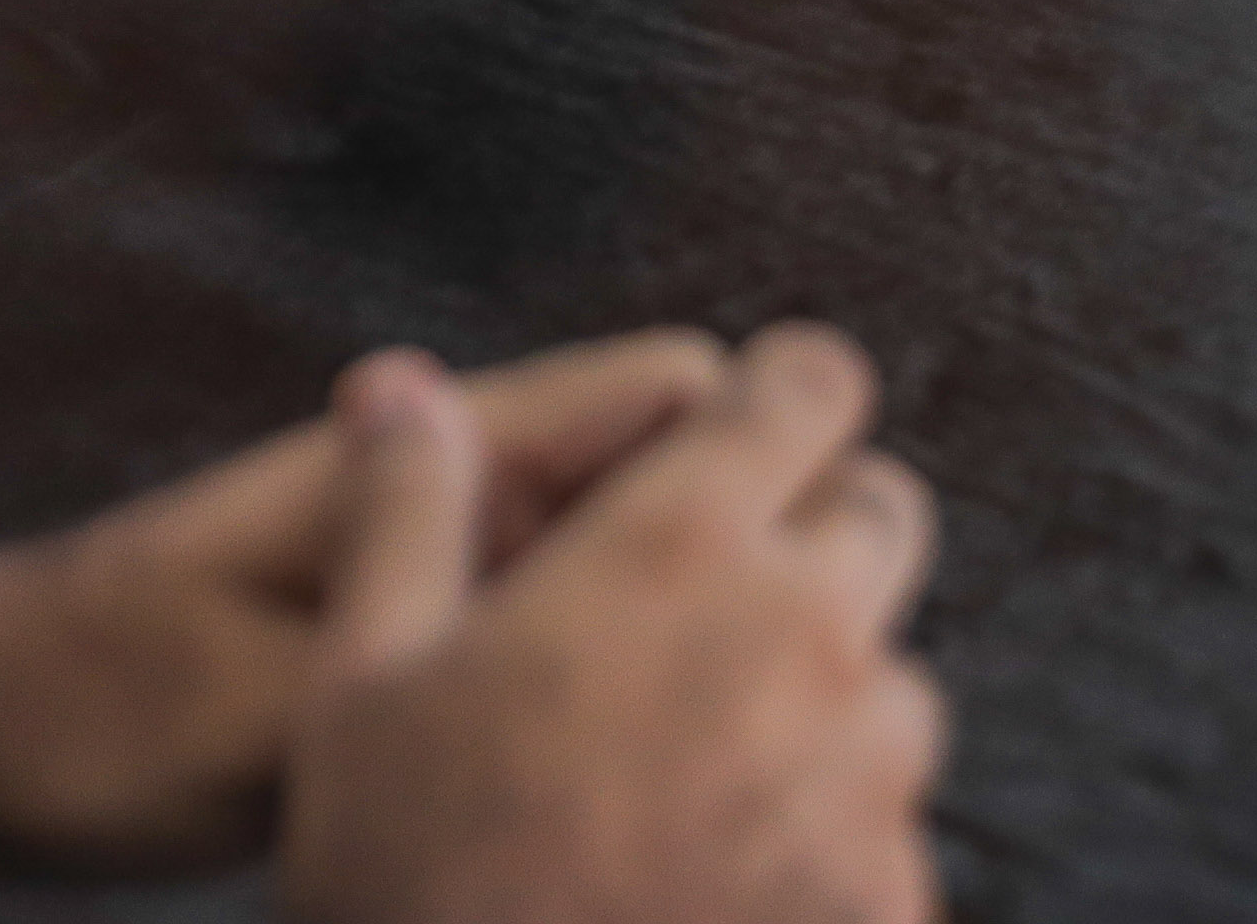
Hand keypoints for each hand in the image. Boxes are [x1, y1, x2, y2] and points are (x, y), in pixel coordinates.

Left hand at [0, 329, 735, 881]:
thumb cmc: (87, 709)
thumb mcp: (263, 710)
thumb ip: (435, 663)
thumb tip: (627, 661)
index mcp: (433, 462)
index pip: (672, 391)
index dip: (761, 455)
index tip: (809, 562)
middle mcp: (461, 502)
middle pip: (679, 483)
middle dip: (746, 565)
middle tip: (789, 695)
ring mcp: (442, 582)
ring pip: (630, 577)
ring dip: (678, 649)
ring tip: (726, 762)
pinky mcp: (414, 664)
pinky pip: (556, 656)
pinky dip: (606, 708)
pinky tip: (636, 804)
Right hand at [279, 324, 948, 923]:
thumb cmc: (408, 882)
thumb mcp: (361, 687)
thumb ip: (408, 513)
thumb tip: (401, 384)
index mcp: (679, 549)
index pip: (813, 383)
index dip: (784, 399)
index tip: (748, 437)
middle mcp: (804, 632)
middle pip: (880, 519)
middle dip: (816, 546)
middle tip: (706, 628)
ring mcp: (867, 767)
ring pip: (893, 686)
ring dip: (825, 713)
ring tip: (690, 795)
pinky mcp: (895, 889)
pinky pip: (890, 830)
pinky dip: (828, 848)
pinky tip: (719, 894)